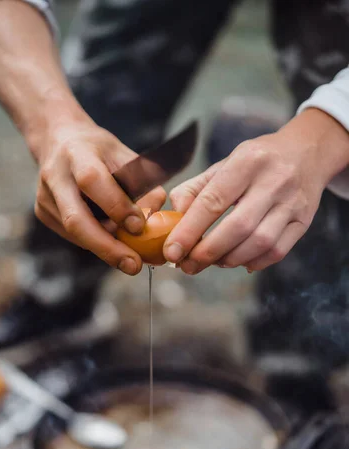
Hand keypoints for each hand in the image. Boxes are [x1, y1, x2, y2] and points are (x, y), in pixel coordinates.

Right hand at [35, 120, 165, 274]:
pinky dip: (95, 242)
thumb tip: (154, 217)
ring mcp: (44, 197)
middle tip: (133, 265)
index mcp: (77, 154)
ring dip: (105, 248)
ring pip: (76, 234)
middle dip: (107, 247)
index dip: (116, 206)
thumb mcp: (125, 154)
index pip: (92, 181)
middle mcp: (55, 177)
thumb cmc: (99, 150)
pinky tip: (111, 242)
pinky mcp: (43, 213)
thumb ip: (143, 183)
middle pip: (76, 220)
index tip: (140, 227)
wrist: (59, 139)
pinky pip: (73, 236)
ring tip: (129, 256)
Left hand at [163, 109, 348, 272]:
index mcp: (247, 162)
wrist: (307, 152)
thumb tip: (174, 218)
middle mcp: (274, 181)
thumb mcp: (224, 164)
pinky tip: (239, 261)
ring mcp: (292, 203)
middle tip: (188, 265)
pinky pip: (278, 251)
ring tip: (214, 261)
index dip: (189, 230)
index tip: (172, 251)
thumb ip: (194, 190)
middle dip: (208, 252)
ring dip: (230, 260)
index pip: (213, 201)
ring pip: (259, 243)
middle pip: (238, 227)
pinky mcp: (304, 221)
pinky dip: (254, 262)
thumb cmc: (256, 162)